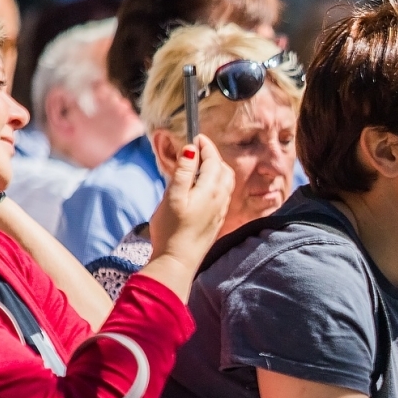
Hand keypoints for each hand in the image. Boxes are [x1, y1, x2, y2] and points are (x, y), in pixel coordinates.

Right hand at [149, 135, 233, 266]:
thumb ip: (183, 172)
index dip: (206, 146)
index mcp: (211, 190)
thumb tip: (191, 150)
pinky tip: (202, 187)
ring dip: (215, 169)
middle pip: (223, 170)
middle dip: (212, 156)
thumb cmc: (172, 229)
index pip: (213, 160)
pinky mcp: (216, 221)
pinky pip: (222, 195)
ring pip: (225, 183)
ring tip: (199, 165)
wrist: (178, 261)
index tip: (196, 136)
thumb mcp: (172, 196)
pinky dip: (215, 183)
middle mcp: (221, 199)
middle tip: (197, 149)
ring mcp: (220, 211)